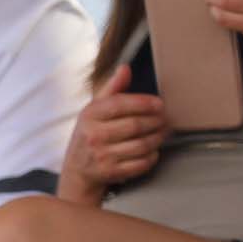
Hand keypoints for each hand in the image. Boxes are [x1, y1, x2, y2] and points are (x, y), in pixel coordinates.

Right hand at [58, 66, 167, 202]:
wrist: (77, 170)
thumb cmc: (90, 135)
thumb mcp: (95, 110)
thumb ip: (112, 89)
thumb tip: (125, 68)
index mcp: (89, 116)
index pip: (120, 104)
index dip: (144, 103)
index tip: (159, 104)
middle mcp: (93, 135)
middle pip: (135, 125)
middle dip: (156, 121)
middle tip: (165, 118)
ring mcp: (102, 156)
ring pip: (141, 144)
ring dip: (158, 138)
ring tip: (162, 132)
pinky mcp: (111, 172)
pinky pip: (141, 163)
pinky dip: (152, 156)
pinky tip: (153, 150)